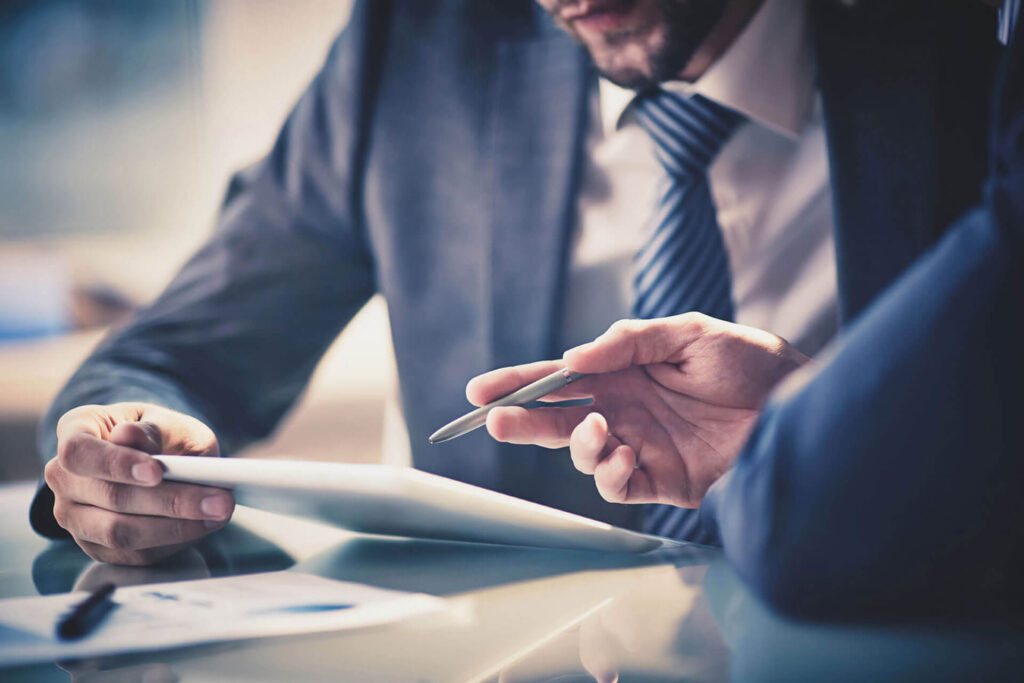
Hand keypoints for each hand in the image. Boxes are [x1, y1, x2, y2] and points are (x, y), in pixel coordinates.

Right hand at [44, 402, 233, 565]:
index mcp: (75, 431)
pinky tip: (203, 526)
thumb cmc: (160, 434)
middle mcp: (64, 476)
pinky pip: (133, 554)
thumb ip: (151, 430)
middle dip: (170, 501)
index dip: (116, 464)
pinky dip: (173, 542)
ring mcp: (75, 515)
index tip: (156, 471)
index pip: (80, 452)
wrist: (160, 457)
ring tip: (219, 513)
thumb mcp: (165, 421)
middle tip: (220, 499)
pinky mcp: (97, 546)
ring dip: (176, 527)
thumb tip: (128, 437)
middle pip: (109, 497)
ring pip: (120, 533)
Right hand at [466, 313, 808, 507]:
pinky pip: (618, 486)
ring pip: (582, 455)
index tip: (481, 390)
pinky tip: (624, 455)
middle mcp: (625, 409)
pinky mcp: (663, 481)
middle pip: (557, 419)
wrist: (801, 404)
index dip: (520, 383)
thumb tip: (574, 359)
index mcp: (624, 372)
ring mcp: (641, 445)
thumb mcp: (689, 333)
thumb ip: (630, 341)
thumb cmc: (750, 361)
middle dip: (522, 421)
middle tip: (495, 421)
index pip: (560, 378)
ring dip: (576, 445)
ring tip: (600, 429)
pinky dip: (610, 474)